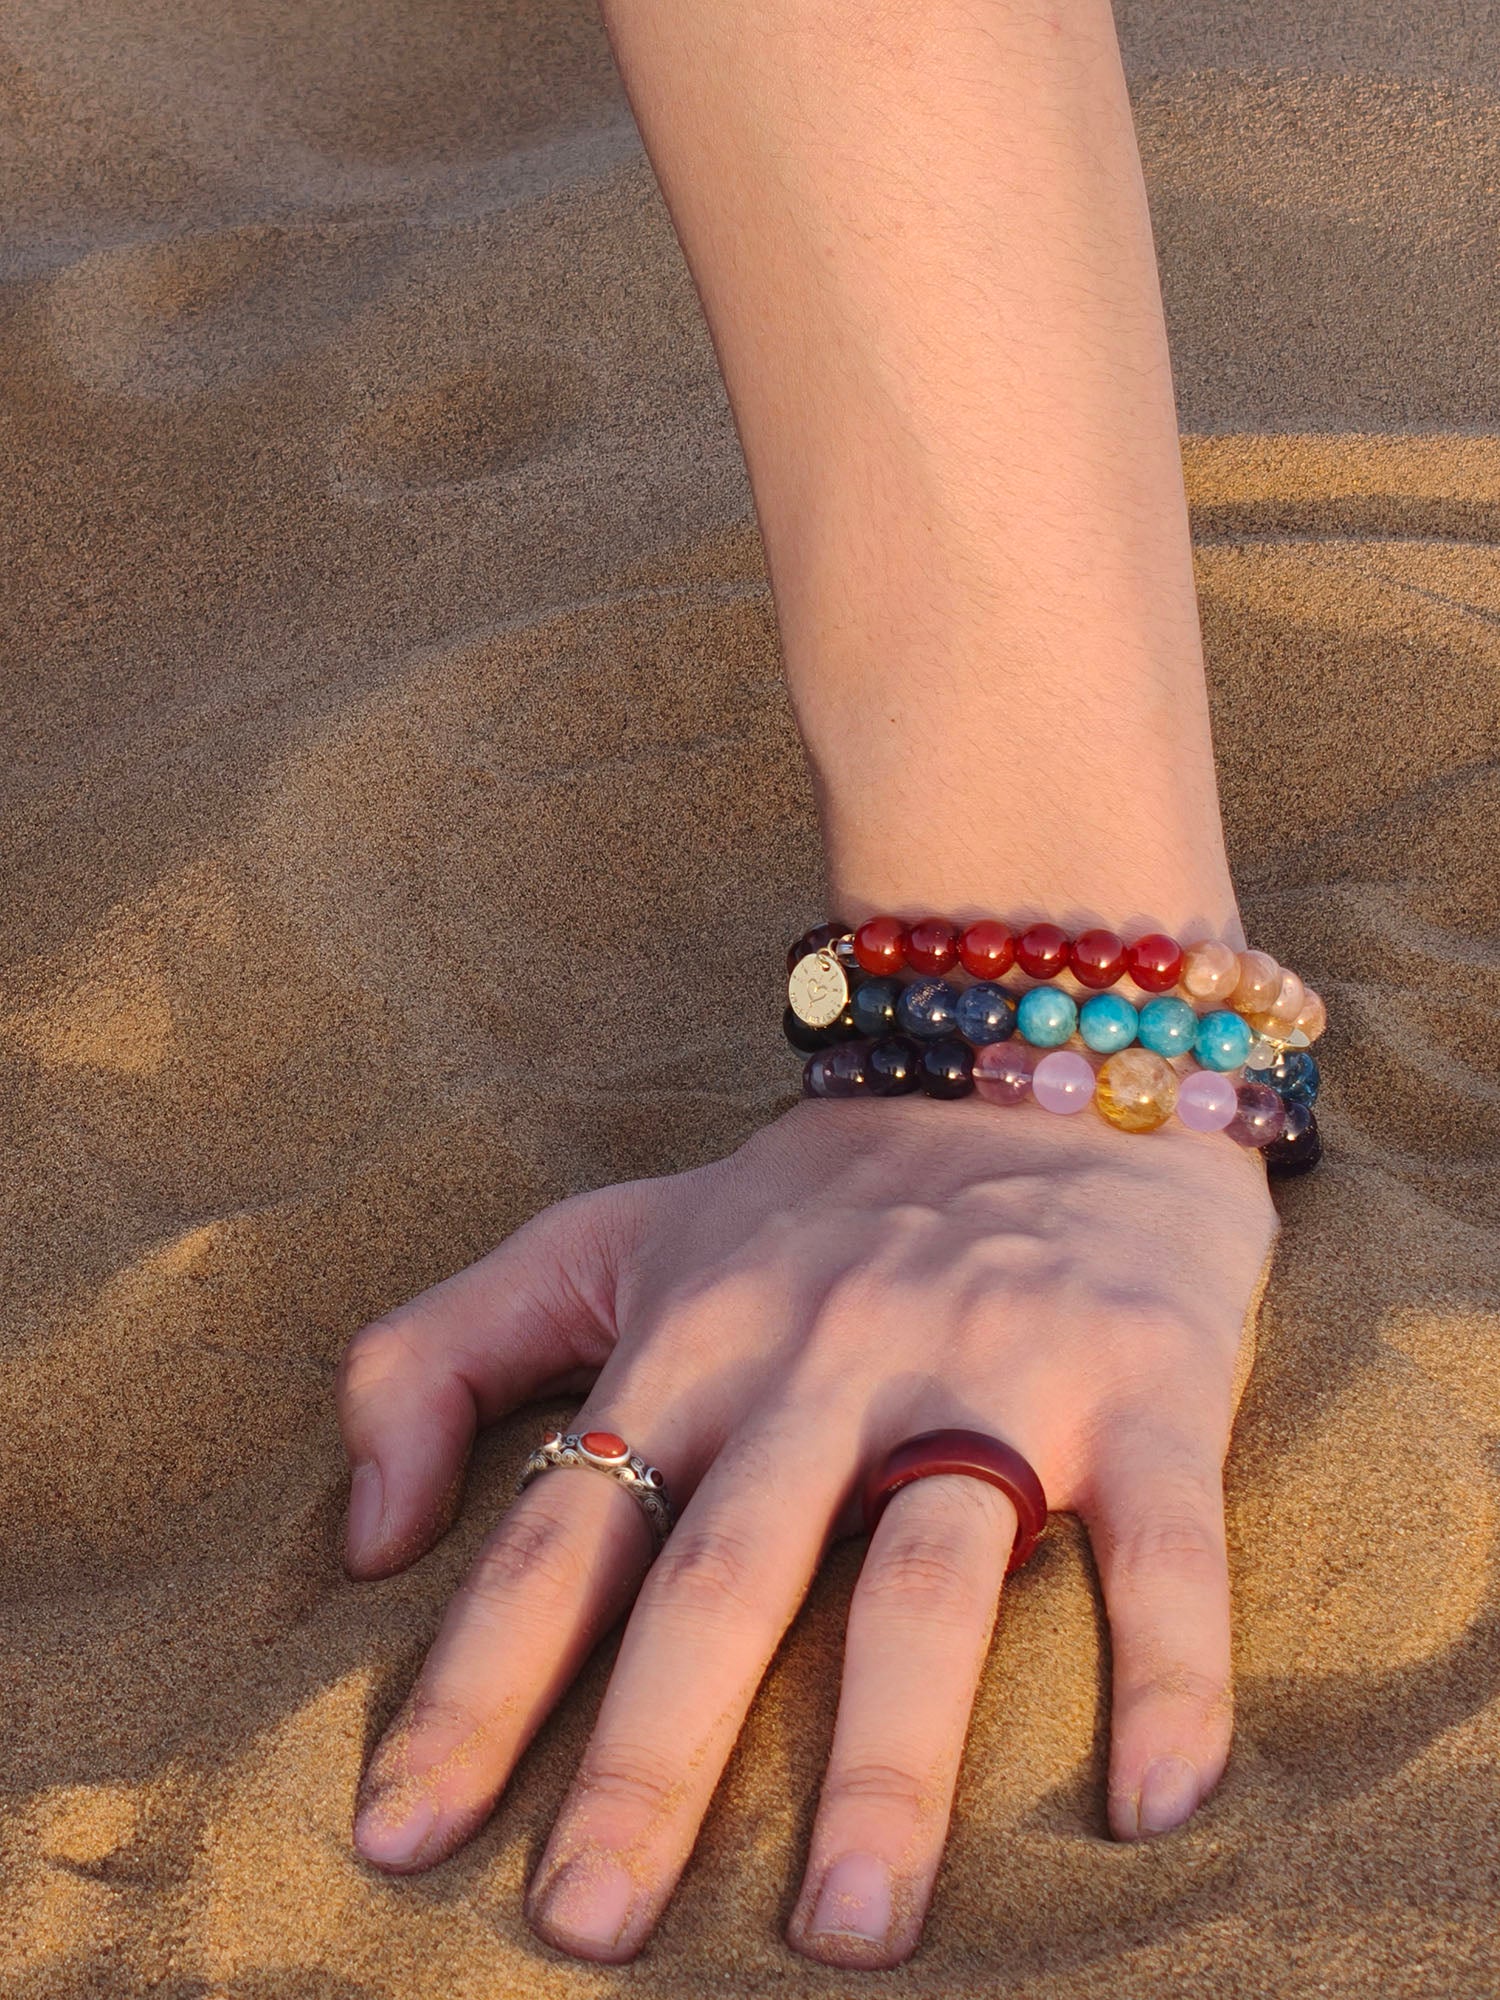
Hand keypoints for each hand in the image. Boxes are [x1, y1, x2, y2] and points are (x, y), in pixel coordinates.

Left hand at [337, 1093, 1276, 1968]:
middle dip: (650, 1757)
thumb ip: (445, 1350)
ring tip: (849, 1930)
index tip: (404, 1837)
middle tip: (589, 1928)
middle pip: (727, 1575)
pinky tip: (1153, 1807)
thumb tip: (368, 1542)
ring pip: (929, 1575)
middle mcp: (827, 1359)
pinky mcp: (1143, 1379)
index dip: (477, 1682)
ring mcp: (992, 1368)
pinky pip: (1163, 1541)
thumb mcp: (607, 1234)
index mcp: (694, 1334)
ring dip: (890, 1758)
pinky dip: (1167, 1667)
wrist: (1030, 1056)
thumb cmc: (811, 1193)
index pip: (565, 1529)